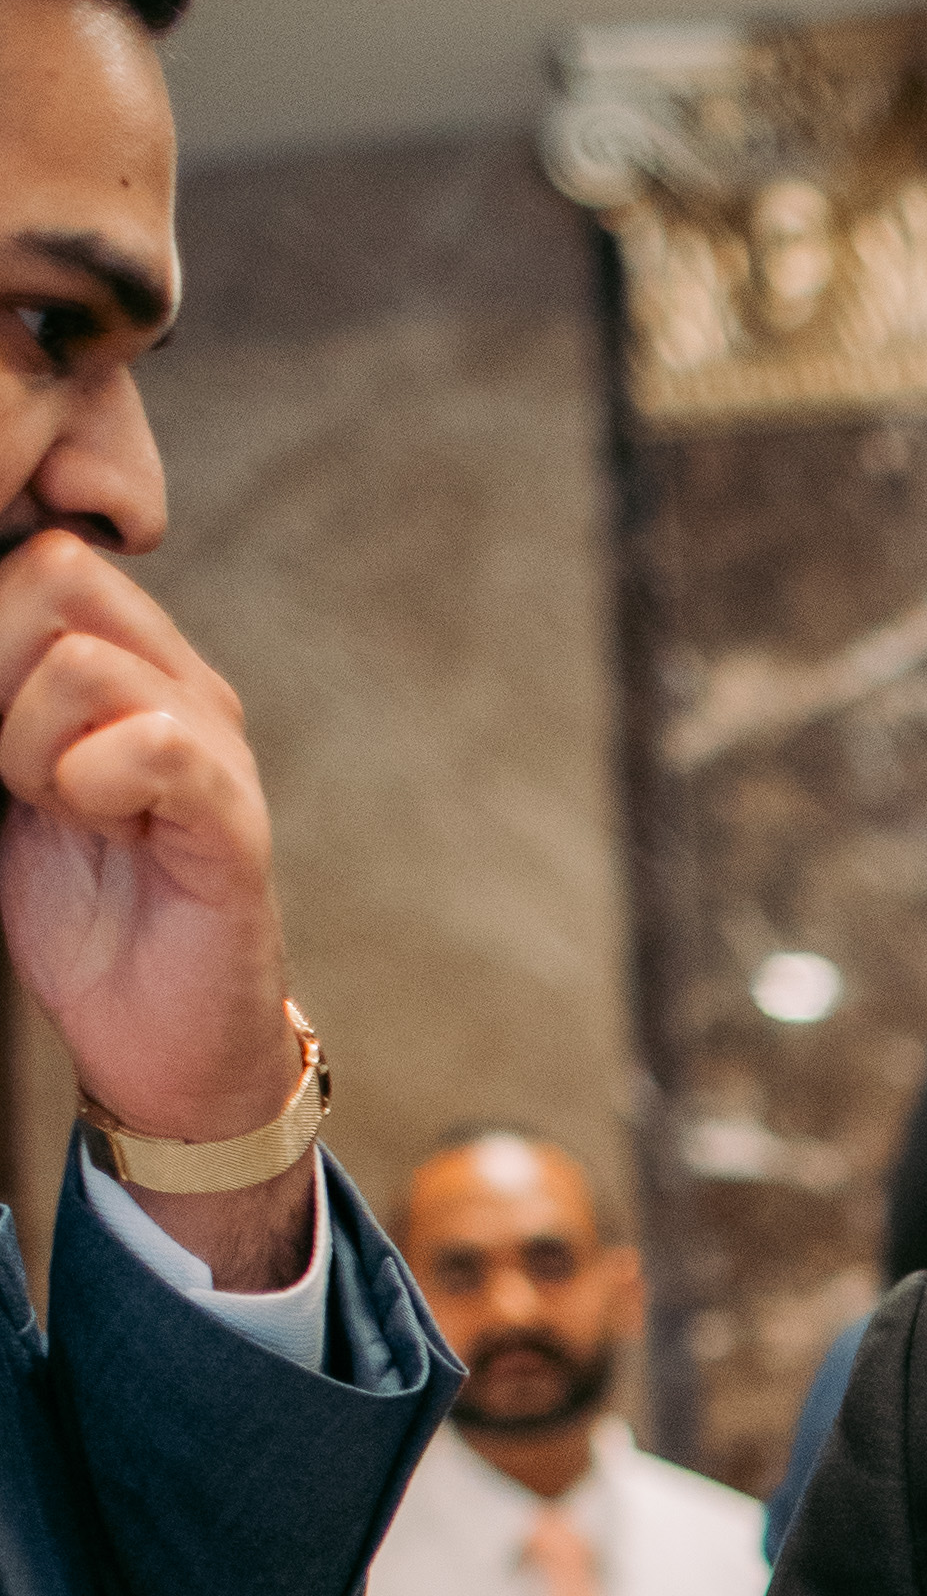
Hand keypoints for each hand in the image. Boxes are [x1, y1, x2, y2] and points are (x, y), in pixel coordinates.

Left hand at [0, 530, 308, 1287]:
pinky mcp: (234, 818)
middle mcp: (176, 680)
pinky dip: (96, 786)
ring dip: (33, 747)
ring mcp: (212, 742)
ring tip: (64, 809)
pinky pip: (155, 745)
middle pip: (53, 573)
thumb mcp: (1, 780)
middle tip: (17, 771)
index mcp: (120, 660)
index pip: (34, 551)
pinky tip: (105, 829)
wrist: (154, 1044)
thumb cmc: (76, 913)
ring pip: (83, 659)